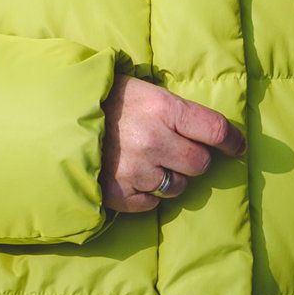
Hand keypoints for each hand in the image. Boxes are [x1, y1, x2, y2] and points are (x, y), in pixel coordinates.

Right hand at [102, 72, 241, 214]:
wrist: (56, 118)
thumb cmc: (105, 99)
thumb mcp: (143, 90)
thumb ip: (175, 109)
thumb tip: (208, 130)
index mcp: (165, 109)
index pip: (216, 129)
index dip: (232, 140)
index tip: (238, 147)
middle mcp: (156, 141)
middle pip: (200, 164)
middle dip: (195, 159)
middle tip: (181, 151)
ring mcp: (137, 171)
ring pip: (178, 187)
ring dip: (172, 178)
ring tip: (153, 163)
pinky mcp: (119, 194)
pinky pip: (151, 204)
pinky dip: (147, 194)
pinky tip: (133, 177)